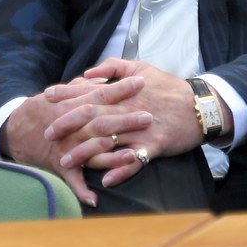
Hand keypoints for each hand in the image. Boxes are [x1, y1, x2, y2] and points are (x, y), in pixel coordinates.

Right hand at [2, 76, 147, 206]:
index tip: (141, 82)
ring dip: (112, 155)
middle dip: (126, 120)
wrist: (16, 129)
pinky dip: (82, 191)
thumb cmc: (47, 108)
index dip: (121, 88)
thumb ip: (86, 86)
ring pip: (92, 152)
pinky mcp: (61, 165)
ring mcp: (68, 147)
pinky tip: (95, 200)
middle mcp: (73, 127)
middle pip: (102, 123)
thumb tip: (106, 78)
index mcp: (75, 105)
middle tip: (149, 117)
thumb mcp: (65, 92)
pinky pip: (73, 180)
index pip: (102, 94)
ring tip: (133, 154)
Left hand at [44, 58, 204, 187]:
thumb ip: (114, 67)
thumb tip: (88, 72)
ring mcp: (141, 129)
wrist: (200, 105)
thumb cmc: (169, 87)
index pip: (91, 91)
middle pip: (94, 118)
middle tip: (47, 133)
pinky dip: (121, 170)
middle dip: (68, 125)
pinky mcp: (154, 145)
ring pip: (109, 142)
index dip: (68, 94)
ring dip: (86, 152)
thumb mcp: (143, 67)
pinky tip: (106, 179)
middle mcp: (129, 110)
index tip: (47, 97)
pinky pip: (135, 161)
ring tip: (66, 162)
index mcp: (124, 92)